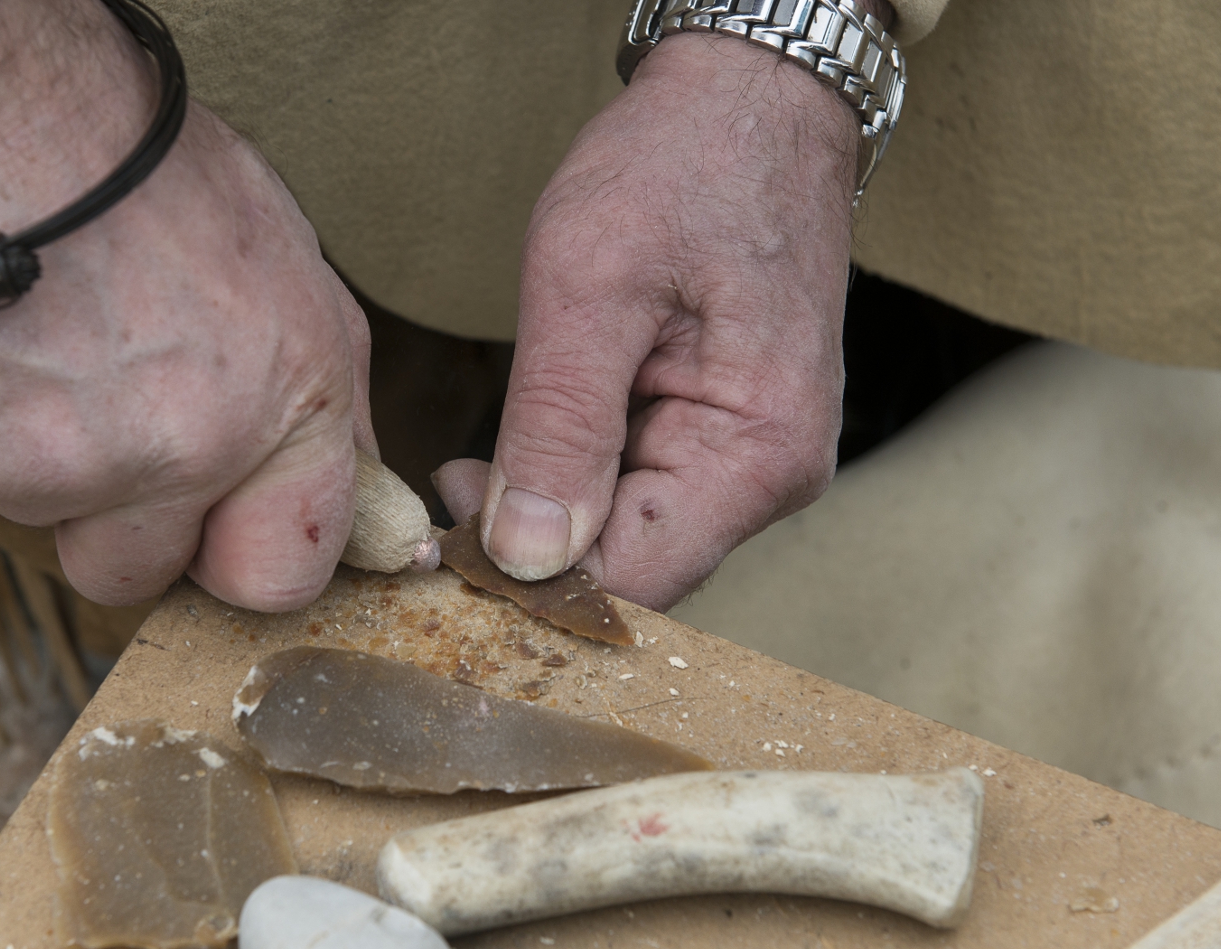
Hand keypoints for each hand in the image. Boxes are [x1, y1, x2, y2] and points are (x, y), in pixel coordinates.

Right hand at [0, 0, 373, 610]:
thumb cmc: (135, 166)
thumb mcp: (286, 268)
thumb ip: (318, 401)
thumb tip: (352, 488)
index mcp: (282, 407)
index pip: (281, 577)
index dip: (242, 550)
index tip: (220, 521)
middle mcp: (181, 453)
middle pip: (140, 575)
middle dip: (125, 524)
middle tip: (105, 419)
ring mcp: (56, 469)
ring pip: (47, 522)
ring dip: (44, 467)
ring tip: (39, 345)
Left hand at [435, 33, 861, 610]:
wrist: (753, 96)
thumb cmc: (683, 165)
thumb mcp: (589, 287)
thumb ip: (556, 428)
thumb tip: (527, 556)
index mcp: (755, 454)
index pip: (635, 581)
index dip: (534, 580)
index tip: (449, 534)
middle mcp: (771, 477)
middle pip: (635, 568)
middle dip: (534, 545)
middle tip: (451, 484)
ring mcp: (754, 458)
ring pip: (630, 534)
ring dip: (550, 509)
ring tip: (478, 459)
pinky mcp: (726, 434)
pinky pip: (642, 489)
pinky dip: (577, 476)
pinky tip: (531, 437)